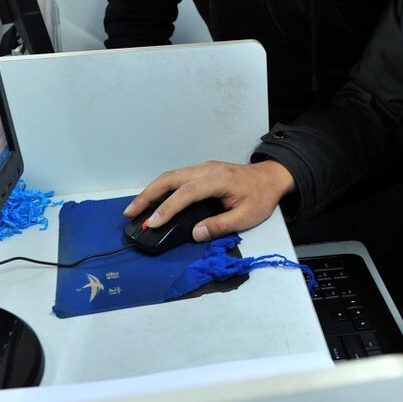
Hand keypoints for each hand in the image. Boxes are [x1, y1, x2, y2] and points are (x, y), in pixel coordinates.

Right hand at [122, 160, 295, 242]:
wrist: (270, 177)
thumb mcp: (247, 216)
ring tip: (135, 208)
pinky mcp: (202, 171)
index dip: (167, 208)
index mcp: (217, 179)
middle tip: (131, 213)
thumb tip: (197, 233)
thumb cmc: (261, 196)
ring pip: (170, 176)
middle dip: (148, 195)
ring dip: (151, 191)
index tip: (152, 222)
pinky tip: (153, 199)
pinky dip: (161, 188)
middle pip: (170, 179)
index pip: (186, 193)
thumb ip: (221, 225)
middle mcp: (206, 170)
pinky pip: (176, 177)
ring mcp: (203, 168)